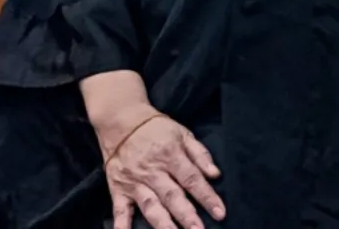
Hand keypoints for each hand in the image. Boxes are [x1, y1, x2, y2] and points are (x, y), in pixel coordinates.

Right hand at [100, 111, 224, 228]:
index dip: (207, 197)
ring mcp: (134, 181)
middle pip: (172, 196)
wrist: (120, 120)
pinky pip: (120, 210)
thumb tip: (215, 174)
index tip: (220, 213)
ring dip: (163, 224)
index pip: (192, 179)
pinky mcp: (118, 189)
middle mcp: (152, 170)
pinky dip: (122, 226)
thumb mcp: (182, 134)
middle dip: (186, 216)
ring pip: (150, 206)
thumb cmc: (156, 129)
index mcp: (170, 155)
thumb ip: (200, 154)